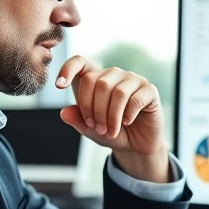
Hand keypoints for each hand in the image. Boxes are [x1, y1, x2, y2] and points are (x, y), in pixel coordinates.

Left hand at [56, 56, 168, 181]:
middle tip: (97, 128)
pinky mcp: (149, 90)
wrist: (135, 146)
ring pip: (116, 91)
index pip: (79, 62)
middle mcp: (113, 74)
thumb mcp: (90, 130)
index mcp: (95, 79)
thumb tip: (64, 112)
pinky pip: (134, 99)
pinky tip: (126, 122)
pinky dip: (127, 115)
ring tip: (110, 132)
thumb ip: (78, 120)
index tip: (59, 86)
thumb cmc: (111, 133)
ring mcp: (132, 80)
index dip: (68, 69)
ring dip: (111, 116)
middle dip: (94, 110)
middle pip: (97, 82)